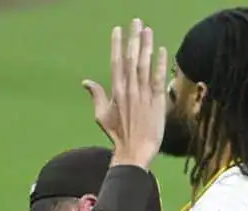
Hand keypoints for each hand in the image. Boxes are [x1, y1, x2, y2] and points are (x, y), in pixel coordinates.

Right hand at [83, 18, 168, 167]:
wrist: (134, 151)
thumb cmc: (118, 135)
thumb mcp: (101, 115)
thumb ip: (96, 95)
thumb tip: (85, 81)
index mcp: (116, 91)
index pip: (116, 62)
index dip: (117, 44)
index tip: (118, 30)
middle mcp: (129, 89)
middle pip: (131, 58)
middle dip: (133, 39)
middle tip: (136, 22)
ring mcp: (143, 95)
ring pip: (145, 65)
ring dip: (147, 46)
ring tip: (148, 30)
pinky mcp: (157, 102)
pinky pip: (158, 79)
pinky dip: (160, 64)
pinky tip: (162, 50)